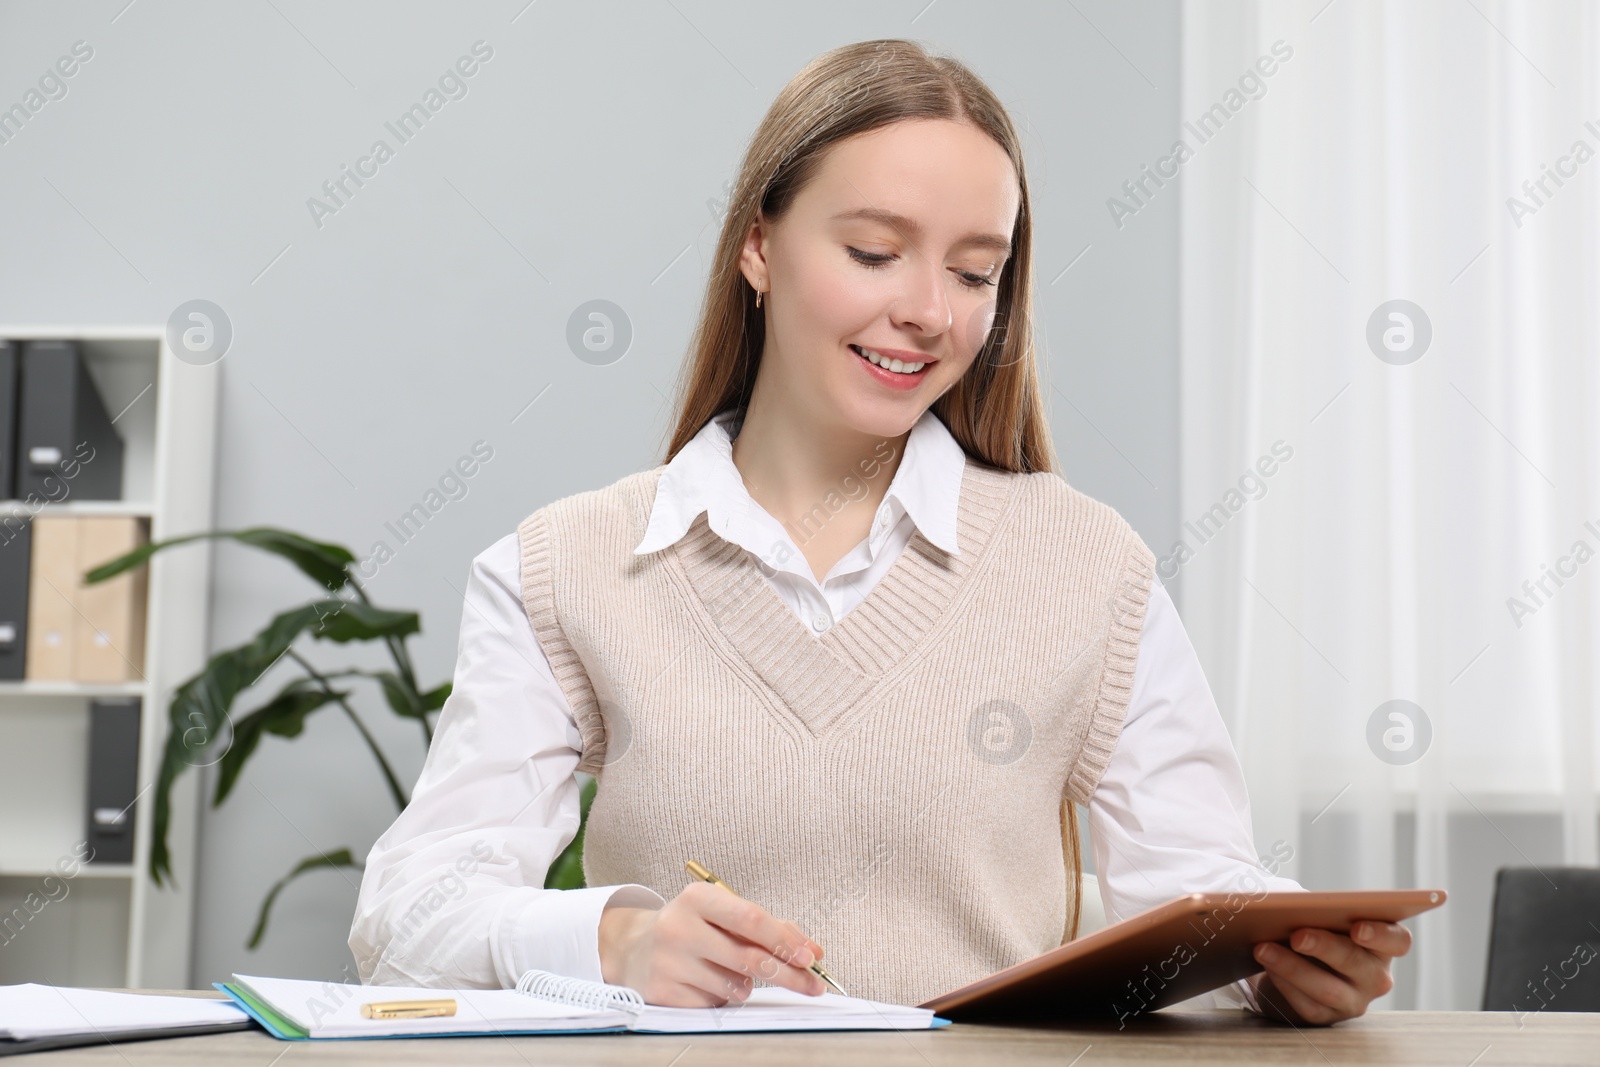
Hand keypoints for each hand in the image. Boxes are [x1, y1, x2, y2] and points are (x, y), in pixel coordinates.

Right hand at [597, 881, 825, 1006]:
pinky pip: (716, 1003)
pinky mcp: (664, 992)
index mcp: (697, 898)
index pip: (750, 918)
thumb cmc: (694, 929)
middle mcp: (679, 927)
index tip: (810, 957)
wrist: (636, 948)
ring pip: (735, 985)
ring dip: (748, 984)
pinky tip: (708, 982)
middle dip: (787, 974)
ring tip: (731, 970)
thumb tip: (813, 951)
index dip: (785, 939)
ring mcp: (669, 962)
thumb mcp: (725, 915)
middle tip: (812, 984)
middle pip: (749, 957)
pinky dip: (724, 997)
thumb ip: (771, 929)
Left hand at [1249, 921, 1409, 1025]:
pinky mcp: (1328, 1017)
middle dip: (1324, 947)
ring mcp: (1354, 1000)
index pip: (1398, 941)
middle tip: (1296, 935)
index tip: (1357, 928)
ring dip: (1293, 968)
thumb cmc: (1316, 931)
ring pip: (1328, 989)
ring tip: (1263, 949)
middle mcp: (1375, 976)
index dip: (1381, 935)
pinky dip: (1284, 985)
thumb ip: (1323, 912)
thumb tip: (1292, 904)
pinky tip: (1267, 967)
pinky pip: (1307, 1005)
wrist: (1297, 966)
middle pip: (1356, 963)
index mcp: (1382, 946)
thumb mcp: (1325, 920)